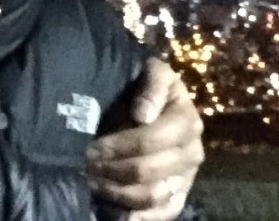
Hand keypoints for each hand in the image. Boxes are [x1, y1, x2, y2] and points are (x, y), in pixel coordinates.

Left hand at [87, 58, 204, 219]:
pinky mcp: (178, 196)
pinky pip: (163, 213)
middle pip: (148, 170)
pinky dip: (138, 217)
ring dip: (117, 192)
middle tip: (86, 165)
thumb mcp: (152, 73)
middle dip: (111, 169)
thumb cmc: (146, 88)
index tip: (92, 146)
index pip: (150, 140)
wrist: (150, 105)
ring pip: (151, 195)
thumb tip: (143, 114)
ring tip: (92, 182)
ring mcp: (186, 177)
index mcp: (187, 121)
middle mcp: (192, 152)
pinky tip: (115, 213)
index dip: (118, 145)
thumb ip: (152, 86)